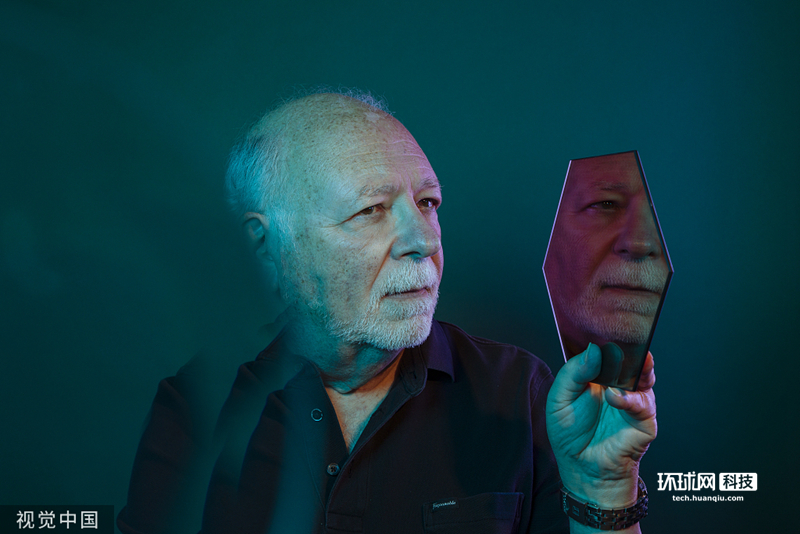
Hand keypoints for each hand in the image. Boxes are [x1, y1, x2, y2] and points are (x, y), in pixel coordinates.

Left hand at [546, 344, 656, 507]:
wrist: (582, 468)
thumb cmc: (571, 434)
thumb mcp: (559, 399)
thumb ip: (573, 373)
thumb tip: (592, 350)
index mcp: (599, 376)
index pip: (607, 350)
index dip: (605, 337)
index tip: (600, 324)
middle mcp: (620, 384)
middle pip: (631, 358)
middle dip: (628, 346)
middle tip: (620, 336)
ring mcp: (635, 400)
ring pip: (643, 376)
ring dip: (634, 368)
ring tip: (620, 365)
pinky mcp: (644, 420)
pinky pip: (642, 405)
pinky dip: (629, 399)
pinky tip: (614, 397)